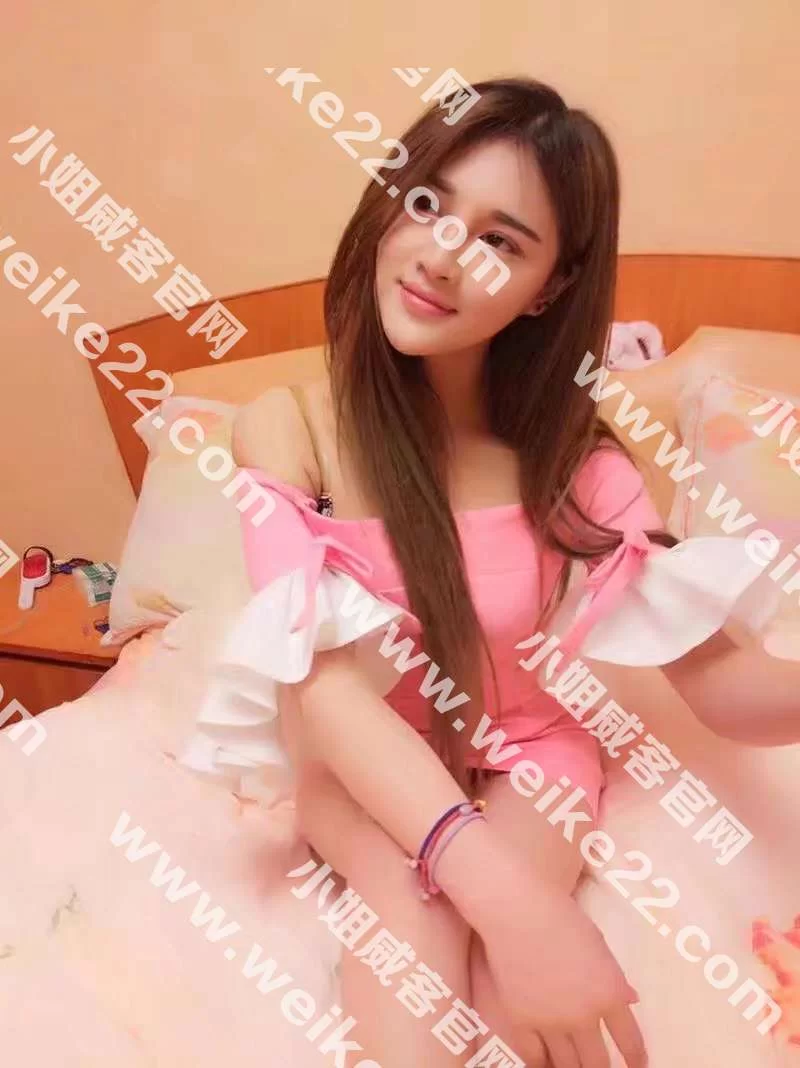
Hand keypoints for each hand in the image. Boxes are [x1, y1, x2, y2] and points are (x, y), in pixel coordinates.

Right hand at [478, 879, 645, 1067]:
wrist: (518, 910)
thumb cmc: (562, 917)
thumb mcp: (599, 946)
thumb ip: (613, 979)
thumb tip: (629, 1002)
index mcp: (609, 994)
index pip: (630, 1042)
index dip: (635, 1059)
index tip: (636, 1067)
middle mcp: (584, 1016)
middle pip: (598, 1063)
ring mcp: (551, 1022)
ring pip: (568, 1065)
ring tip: (577, 1067)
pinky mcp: (521, 1021)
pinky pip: (535, 1057)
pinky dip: (543, 1064)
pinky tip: (548, 1064)